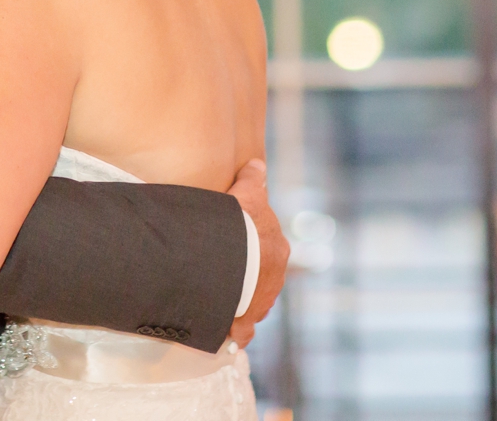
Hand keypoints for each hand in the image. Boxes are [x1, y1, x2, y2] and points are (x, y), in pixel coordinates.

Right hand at [227, 159, 286, 347]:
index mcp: (278, 250)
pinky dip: (234, 333)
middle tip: (225, 272)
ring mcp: (261, 303)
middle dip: (249, 277)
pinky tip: (224, 333)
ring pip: (253, 303)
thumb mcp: (247, 196)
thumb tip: (258, 164)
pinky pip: (242, 331)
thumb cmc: (236, 224)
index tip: (236, 246)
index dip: (251, 245)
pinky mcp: (245, 324)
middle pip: (263, 277)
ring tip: (219, 300)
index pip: (267, 248)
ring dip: (240, 302)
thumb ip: (253, 181)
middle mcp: (275, 278)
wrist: (227, 257)